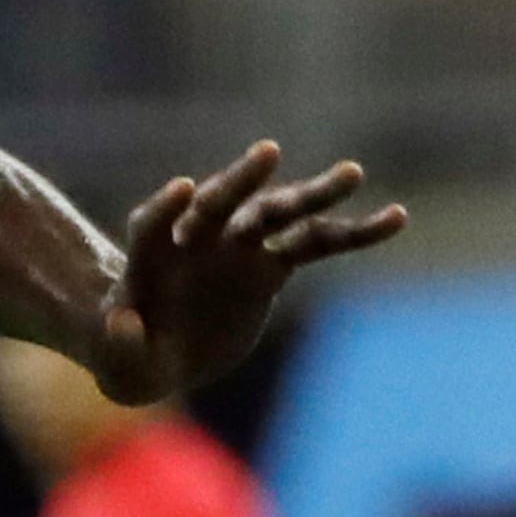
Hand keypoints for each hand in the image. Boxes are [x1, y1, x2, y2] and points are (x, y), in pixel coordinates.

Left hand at [92, 142, 403, 406]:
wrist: (159, 348)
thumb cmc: (131, 354)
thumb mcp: (120, 364)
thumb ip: (120, 345)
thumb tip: (123, 322)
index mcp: (150, 256)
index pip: (154, 224)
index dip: (165, 208)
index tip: (183, 189)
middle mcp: (197, 239)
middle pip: (219, 203)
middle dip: (241, 181)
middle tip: (268, 153)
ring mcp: (239, 247)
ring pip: (277, 213)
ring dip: (312, 194)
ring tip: (353, 173)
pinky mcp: (271, 265)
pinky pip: (318, 244)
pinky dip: (353, 233)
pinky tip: (395, 219)